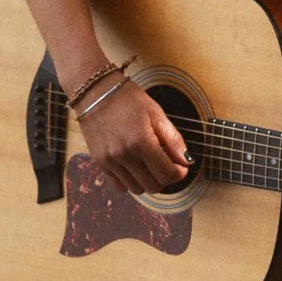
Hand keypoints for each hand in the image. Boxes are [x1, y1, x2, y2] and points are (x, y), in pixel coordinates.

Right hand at [80, 79, 190, 193]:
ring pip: (136, 189)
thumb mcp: (156, 113)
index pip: (167, 174)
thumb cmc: (127, 99)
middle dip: (166, 178)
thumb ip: (173, 139)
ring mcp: (109, 161)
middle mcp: (124, 155)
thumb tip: (186, 161)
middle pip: (153, 186)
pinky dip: (130, 182)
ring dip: (148, 181)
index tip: (181, 166)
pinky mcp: (99, 163)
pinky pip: (118, 186)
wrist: (95, 91)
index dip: (180, 173)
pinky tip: (135, 168)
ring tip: (150, 165)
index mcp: (141, 141)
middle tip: (168, 165)